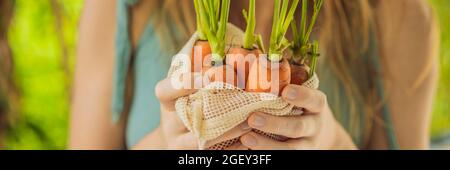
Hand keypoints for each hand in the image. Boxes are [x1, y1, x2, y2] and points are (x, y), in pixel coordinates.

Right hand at [155, 73, 249, 149]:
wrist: (179, 138)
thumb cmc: (189, 104)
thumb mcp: (187, 87)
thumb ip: (198, 68)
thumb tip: (216, 41)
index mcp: (167, 101)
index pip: (164, 90)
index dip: (184, 83)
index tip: (209, 75)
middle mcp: (169, 122)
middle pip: (187, 114)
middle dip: (215, 105)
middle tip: (239, 93)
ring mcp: (178, 142)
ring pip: (202, 136)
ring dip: (229, 127)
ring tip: (251, 118)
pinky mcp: (190, 155)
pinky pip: (212, 153)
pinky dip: (232, 148)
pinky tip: (248, 141)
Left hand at [240, 84, 356, 149]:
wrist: (322, 135)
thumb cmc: (301, 105)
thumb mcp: (301, 92)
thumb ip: (285, 79)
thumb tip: (254, 59)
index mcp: (317, 104)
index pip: (314, 99)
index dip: (302, 96)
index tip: (286, 91)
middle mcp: (315, 126)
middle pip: (298, 127)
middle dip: (275, 124)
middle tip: (252, 118)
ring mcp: (308, 145)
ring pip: (291, 149)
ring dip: (268, 146)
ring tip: (246, 139)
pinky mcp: (299, 157)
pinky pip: (284, 158)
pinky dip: (267, 155)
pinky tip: (248, 151)